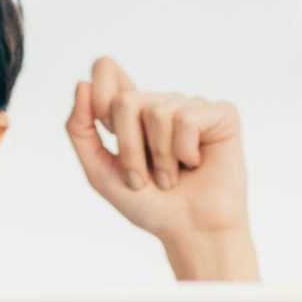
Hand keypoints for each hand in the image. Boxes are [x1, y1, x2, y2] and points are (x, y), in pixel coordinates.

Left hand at [66, 57, 258, 280]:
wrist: (189, 231)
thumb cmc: (150, 206)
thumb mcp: (100, 172)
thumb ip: (81, 130)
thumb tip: (80, 84)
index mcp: (133, 112)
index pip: (106, 70)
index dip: (99, 97)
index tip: (108, 134)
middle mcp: (161, 103)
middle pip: (125, 101)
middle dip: (129, 148)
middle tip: (143, 176)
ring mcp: (192, 106)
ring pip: (158, 112)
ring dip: (160, 158)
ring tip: (171, 177)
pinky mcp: (221, 114)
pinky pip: (188, 119)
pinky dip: (185, 151)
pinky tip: (196, 164)